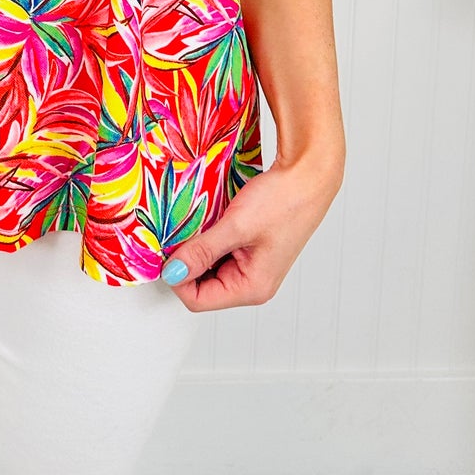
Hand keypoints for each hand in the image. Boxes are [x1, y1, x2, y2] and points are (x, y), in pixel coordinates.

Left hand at [159, 152, 341, 311]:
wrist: (308, 175)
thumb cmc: (283, 201)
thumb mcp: (236, 226)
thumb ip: (202, 251)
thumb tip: (172, 273)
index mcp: (252, 288)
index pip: (198, 300)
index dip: (177, 277)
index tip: (166, 250)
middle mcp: (252, 283)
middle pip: (201, 286)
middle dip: (185, 262)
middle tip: (178, 234)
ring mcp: (252, 266)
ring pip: (208, 267)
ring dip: (196, 248)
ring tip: (194, 225)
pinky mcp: (250, 249)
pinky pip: (218, 252)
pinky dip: (207, 239)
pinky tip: (206, 221)